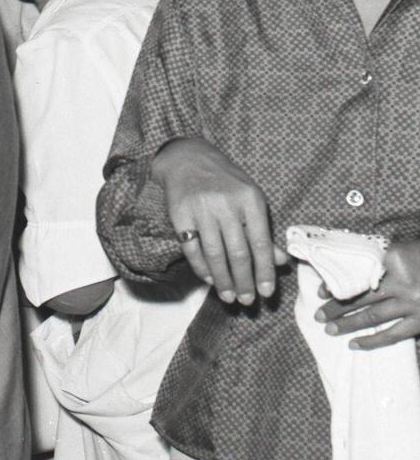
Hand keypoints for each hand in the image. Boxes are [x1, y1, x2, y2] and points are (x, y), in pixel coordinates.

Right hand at [151, 137, 285, 304]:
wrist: (189, 159)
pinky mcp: (180, 214)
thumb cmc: (226, 183)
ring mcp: (201, 209)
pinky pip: (192, 248)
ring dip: (222, 279)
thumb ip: (264, 230)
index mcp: (250, 200)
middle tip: (248, 301)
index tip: (267, 293)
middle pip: (238, 252)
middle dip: (244, 281)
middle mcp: (226, 204)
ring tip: (229, 296)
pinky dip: (201, 267)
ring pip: (214, 253)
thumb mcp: (250, 200)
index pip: (261, 243)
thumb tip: (280, 262)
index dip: (265, 271)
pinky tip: (209, 279)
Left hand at [316, 238, 419, 348]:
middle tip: (318, 315)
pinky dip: (373, 341)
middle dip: (337, 307)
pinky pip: (393, 335)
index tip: (319, 291)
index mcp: (395, 263)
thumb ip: (381, 256)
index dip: (337, 284)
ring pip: (372, 317)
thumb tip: (351, 266)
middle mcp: (403, 285)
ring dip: (348, 324)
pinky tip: (355, 344)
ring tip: (329, 329)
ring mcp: (413, 306)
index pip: (358, 275)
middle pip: (361, 297)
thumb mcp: (405, 250)